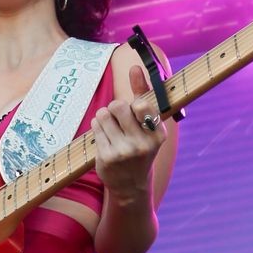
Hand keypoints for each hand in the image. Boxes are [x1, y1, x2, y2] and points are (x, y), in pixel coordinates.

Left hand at [91, 64, 166, 198]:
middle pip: (118, 105)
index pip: (141, 104)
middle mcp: (142, 144)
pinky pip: (95, 126)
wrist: (131, 185)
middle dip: (115, 108)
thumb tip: (135, 67)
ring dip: (104, 117)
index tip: (134, 112)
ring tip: (111, 128)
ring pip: (103, 114)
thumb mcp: (147, 125)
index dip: (133, 105)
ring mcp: (123, 152)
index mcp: (157, 134)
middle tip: (118, 119)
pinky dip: (98, 127)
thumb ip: (143, 94)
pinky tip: (105, 137)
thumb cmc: (140, 148)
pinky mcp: (106, 157)